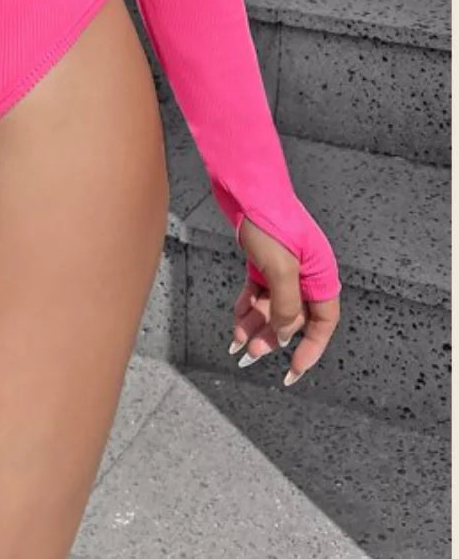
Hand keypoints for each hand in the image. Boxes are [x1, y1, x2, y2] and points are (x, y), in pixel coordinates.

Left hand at [228, 215, 340, 385]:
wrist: (246, 187)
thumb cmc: (270, 221)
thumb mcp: (280, 268)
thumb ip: (286, 306)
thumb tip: (285, 335)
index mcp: (321, 274)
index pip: (323, 322)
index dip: (311, 348)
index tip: (294, 370)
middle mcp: (306, 273)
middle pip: (293, 317)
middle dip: (272, 338)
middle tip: (251, 355)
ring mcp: (284, 267)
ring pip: (272, 307)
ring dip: (256, 326)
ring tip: (237, 342)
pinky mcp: (263, 261)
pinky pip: (258, 293)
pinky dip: (247, 307)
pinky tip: (235, 322)